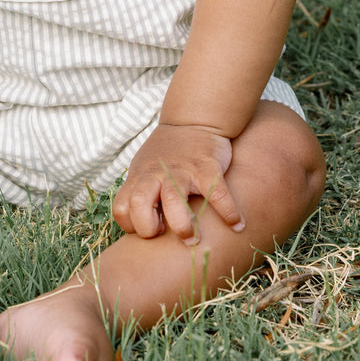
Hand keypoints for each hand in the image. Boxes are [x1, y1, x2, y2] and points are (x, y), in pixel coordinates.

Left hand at [112, 123, 243, 243]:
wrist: (193, 120)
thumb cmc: (167, 154)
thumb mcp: (144, 168)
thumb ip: (140, 193)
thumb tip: (140, 228)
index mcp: (140, 177)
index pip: (121, 207)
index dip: (132, 225)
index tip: (150, 230)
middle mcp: (156, 174)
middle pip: (139, 203)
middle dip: (149, 228)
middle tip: (167, 236)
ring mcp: (181, 170)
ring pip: (174, 200)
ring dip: (183, 226)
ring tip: (194, 240)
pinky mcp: (207, 167)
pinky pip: (217, 193)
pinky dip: (229, 212)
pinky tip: (237, 225)